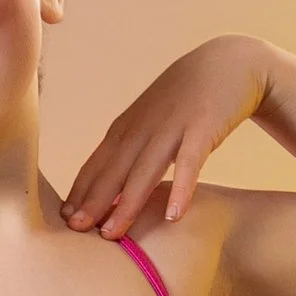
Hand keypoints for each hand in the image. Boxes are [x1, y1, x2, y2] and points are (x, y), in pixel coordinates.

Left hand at [61, 36, 273, 237]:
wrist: (230, 62)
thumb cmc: (185, 99)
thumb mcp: (151, 120)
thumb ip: (132, 149)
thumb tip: (111, 190)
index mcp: (127, 127)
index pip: (97, 163)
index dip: (80, 192)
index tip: (64, 221)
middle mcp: (144, 127)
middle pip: (114, 169)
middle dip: (93, 201)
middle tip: (75, 231)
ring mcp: (173, 127)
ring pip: (145, 170)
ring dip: (127, 203)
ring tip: (113, 234)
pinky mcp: (204, 128)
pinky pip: (190, 162)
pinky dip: (181, 187)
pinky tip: (173, 215)